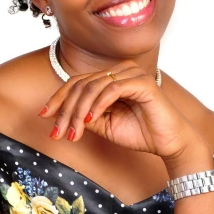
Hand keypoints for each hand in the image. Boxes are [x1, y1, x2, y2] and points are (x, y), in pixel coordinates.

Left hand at [39, 60, 207, 161]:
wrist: (168, 143)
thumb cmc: (140, 133)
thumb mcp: (104, 125)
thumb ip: (85, 115)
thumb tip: (61, 114)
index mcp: (110, 78)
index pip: (77, 82)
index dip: (58, 98)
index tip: (44, 116)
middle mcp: (120, 70)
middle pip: (81, 84)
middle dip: (66, 110)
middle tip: (58, 132)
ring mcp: (132, 74)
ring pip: (93, 86)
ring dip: (79, 111)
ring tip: (74, 132)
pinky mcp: (142, 82)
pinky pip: (113, 89)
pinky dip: (98, 104)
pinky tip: (91, 120)